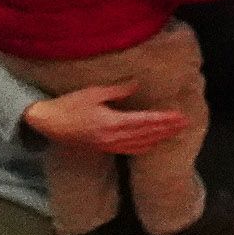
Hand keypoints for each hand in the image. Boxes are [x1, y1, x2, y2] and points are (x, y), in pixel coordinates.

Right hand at [21, 81, 186, 154]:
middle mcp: (113, 137)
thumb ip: (118, 90)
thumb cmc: (69, 105)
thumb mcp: (94, 92)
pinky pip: (129, 150)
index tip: (179, 116)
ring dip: (159, 138)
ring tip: (175, 132)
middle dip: (167, 129)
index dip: (163, 120)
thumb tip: (137, 84)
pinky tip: (153, 144)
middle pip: (146, 134)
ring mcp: (109, 145)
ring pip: (140, 144)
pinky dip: (144, 147)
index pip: (144, 122)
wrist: (48, 123)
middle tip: (185, 124)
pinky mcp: (104, 148)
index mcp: (111, 122)